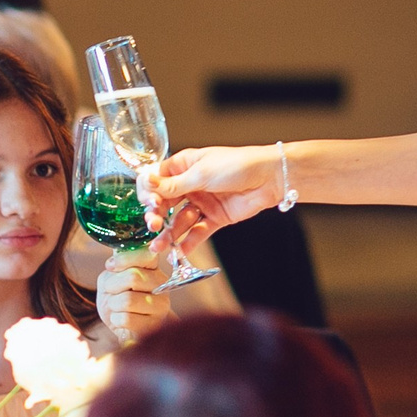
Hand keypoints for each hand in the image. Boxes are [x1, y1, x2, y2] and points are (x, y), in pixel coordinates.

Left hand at [96, 247, 172, 340]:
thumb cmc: (118, 297)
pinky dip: (115, 319)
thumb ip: (117, 264)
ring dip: (113, 304)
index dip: (124, 259)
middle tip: (111, 291)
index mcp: (154, 268)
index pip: (146, 255)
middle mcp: (162, 285)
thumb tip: (116, 258)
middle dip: (113, 285)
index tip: (110, 266)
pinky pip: (126, 319)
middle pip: (134, 277)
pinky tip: (120, 319)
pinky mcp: (154, 325)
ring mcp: (161, 306)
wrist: (121, 325)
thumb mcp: (113, 276)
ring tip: (117, 307)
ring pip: (128, 300)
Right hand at [150, 144, 281, 250]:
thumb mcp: (201, 173)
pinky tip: (179, 251)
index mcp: (184, 166)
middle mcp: (190, 184)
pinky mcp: (215, 217)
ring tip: (160, 246)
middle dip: (156, 215)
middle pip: (165, 202)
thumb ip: (174, 185)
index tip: (149, 203)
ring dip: (169, 233)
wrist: (269, 177)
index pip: (156, 180)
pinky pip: (198, 231)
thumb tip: (147, 184)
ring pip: (179, 220)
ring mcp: (203, 202)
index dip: (149, 192)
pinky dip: (189, 241)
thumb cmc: (237, 164)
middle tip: (153, 225)